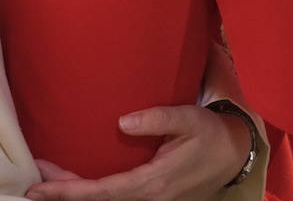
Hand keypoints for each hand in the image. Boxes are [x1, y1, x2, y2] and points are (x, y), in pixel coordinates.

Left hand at [26, 104, 250, 200]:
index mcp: (155, 181)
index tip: (41, 187)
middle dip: (66, 194)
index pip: (103, 191)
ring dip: (80, 194)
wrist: (237, 154)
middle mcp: (149, 198)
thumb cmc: (213, 134)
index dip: (70, 191)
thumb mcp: (191, 119)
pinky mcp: (155, 199)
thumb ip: (159, 118)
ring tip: (54, 182)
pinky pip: (118, 200)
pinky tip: (85, 184)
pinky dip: (97, 194)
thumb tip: (121, 122)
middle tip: (37, 184)